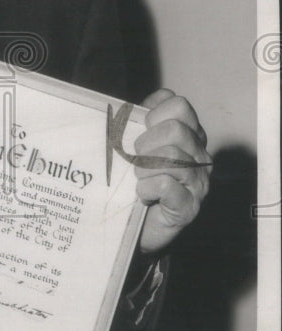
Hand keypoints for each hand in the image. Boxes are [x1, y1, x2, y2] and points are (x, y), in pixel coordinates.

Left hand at [135, 89, 211, 253]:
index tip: (142, 129)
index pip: (179, 105)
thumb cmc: (139, 180)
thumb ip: (138, 122)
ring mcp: (199, 182)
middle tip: (137, 159)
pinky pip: (166, 185)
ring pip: (171, 158)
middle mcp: (200, 156)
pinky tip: (142, 194)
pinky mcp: (188, 207)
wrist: (139, 225)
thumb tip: (130, 107)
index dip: (154, 113)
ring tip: (139, 178)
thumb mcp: (138, 146)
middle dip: (146, 143)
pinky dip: (146, 188)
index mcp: (190, 135)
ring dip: (143, 168)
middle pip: (175, 130)